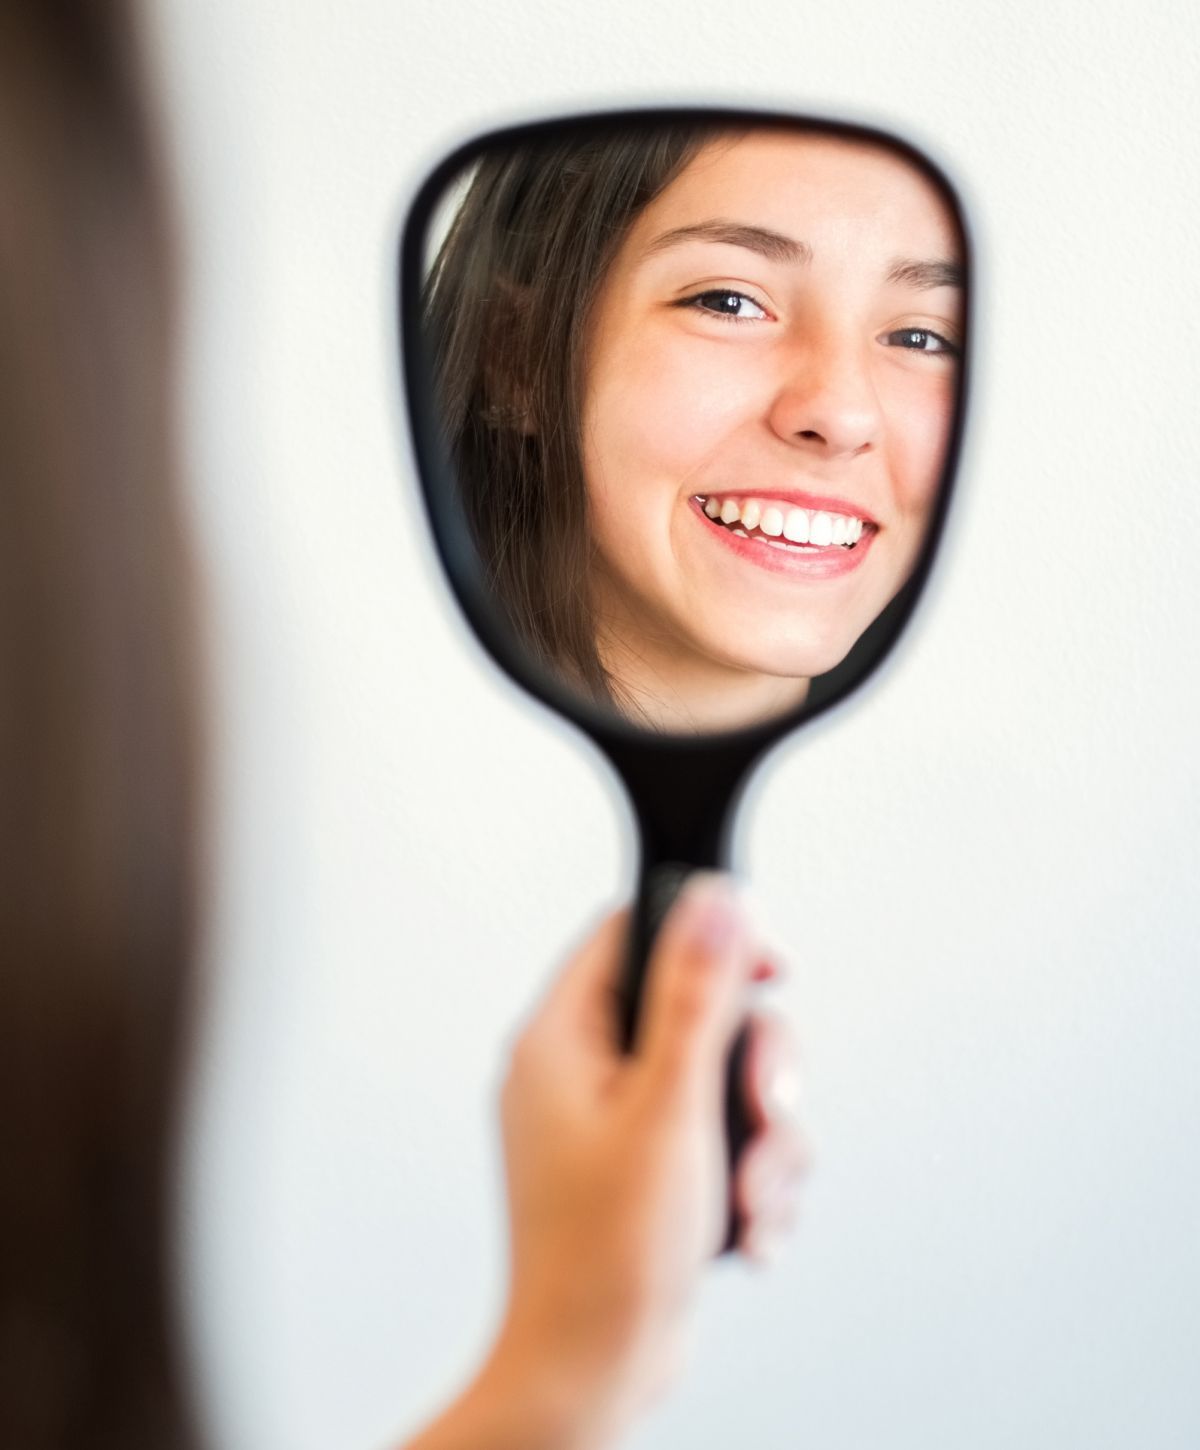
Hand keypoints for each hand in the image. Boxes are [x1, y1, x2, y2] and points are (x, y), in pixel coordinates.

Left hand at [487, 874, 809, 1446]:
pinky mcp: (646, 1166)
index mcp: (562, 1038)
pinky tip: (744, 1228)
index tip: (767, 971)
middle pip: (699, 1011)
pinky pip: (719, 1135)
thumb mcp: (667, 1110)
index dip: (708, 937)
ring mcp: (615, 1121)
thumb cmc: (607, 1257)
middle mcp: (583, 1071)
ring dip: (763, 1141)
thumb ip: (694, 997)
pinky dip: (746, 1177)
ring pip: (723, 1081)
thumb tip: (712, 899)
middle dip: (756, 1070)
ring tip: (750, 1200)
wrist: (591, 1375)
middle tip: (766, 1115)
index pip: (634, 932)